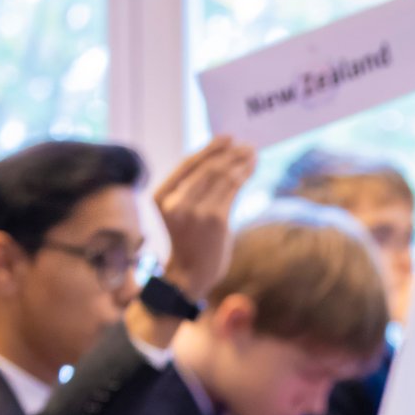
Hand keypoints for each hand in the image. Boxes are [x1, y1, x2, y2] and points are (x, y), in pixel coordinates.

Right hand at [153, 135, 256, 300]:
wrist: (189, 276)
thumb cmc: (189, 243)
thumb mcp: (180, 213)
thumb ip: (194, 190)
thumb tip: (224, 161)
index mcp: (161, 197)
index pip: (188, 164)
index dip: (209, 148)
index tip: (227, 138)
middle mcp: (176, 202)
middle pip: (208, 167)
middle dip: (230, 153)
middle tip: (247, 146)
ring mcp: (195, 211)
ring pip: (222, 176)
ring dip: (241, 162)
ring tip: (252, 154)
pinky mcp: (215, 220)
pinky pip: (232, 190)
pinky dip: (244, 176)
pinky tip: (251, 169)